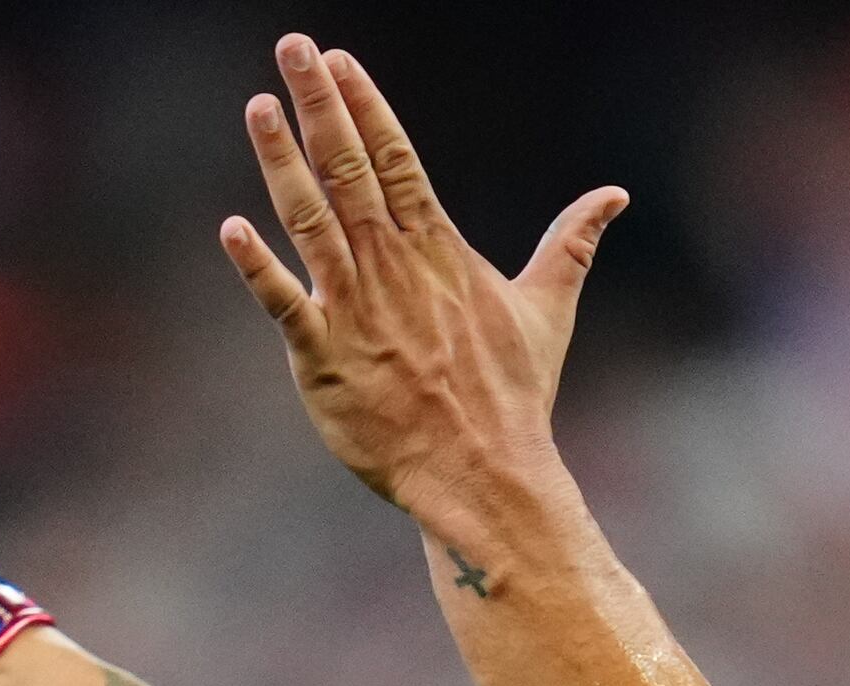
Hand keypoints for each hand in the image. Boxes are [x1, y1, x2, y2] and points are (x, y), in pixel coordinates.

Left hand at [219, 37, 626, 546]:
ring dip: (283, 161)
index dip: (366, 106)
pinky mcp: (326, 358)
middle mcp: (394, 269)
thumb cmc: (513, 397)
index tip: (338, 60)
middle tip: (292, 46)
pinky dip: (259, 267)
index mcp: (439, 252)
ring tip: (258, 107)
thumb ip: (571, 243)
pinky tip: (233, 228)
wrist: (485, 476)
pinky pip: (285, 304)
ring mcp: (357, 310)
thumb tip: (616, 196)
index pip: (397, 160)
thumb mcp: (547, 310)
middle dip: (321, 105)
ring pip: (311, 220)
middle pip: (351, 170)